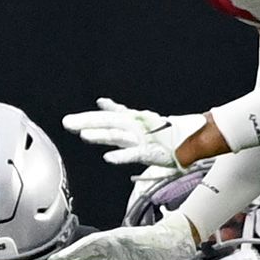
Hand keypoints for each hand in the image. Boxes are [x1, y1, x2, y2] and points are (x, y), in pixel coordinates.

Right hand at [47, 211, 200, 259]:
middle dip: (66, 258)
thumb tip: (113, 241)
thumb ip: (127, 241)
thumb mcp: (142, 240)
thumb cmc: (160, 240)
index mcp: (112, 237)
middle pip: (83, 251)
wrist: (175, 243)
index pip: (88, 244)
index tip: (58, 259)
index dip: (72, 252)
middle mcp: (111, 244)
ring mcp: (115, 253)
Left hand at [63, 98, 204, 169]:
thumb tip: (102, 102)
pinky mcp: (152, 152)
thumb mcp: (139, 120)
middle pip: (108, 122)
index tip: (71, 119)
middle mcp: (136, 126)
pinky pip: (134, 154)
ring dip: (101, 135)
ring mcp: (143, 138)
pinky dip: (122, 156)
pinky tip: (108, 158)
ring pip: (118, 135)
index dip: (90, 116)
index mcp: (133, 120)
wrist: (192, 139)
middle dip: (86, 122)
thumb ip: (120, 113)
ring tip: (84, 136)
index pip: (109, 115)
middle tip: (67, 123)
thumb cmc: (165, 131)